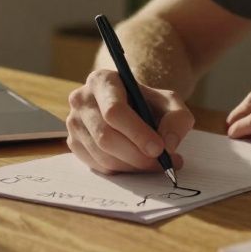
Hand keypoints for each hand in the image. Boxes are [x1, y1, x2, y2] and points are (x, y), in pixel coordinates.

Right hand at [66, 69, 194, 174]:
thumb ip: (177, 119)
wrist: (132, 107)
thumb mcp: (170, 102)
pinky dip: (122, 170)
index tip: (159, 148)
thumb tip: (168, 144)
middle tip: (162, 163)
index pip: (114, 111)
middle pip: (105, 137)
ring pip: (102, 155)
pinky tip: (137, 163)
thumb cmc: (149, 103)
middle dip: (137, 156)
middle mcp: (81, 100)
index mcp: (102, 81)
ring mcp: (73, 123)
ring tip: (155, 164)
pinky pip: (97, 166)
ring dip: (132, 166)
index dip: (137, 133)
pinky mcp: (73, 143)